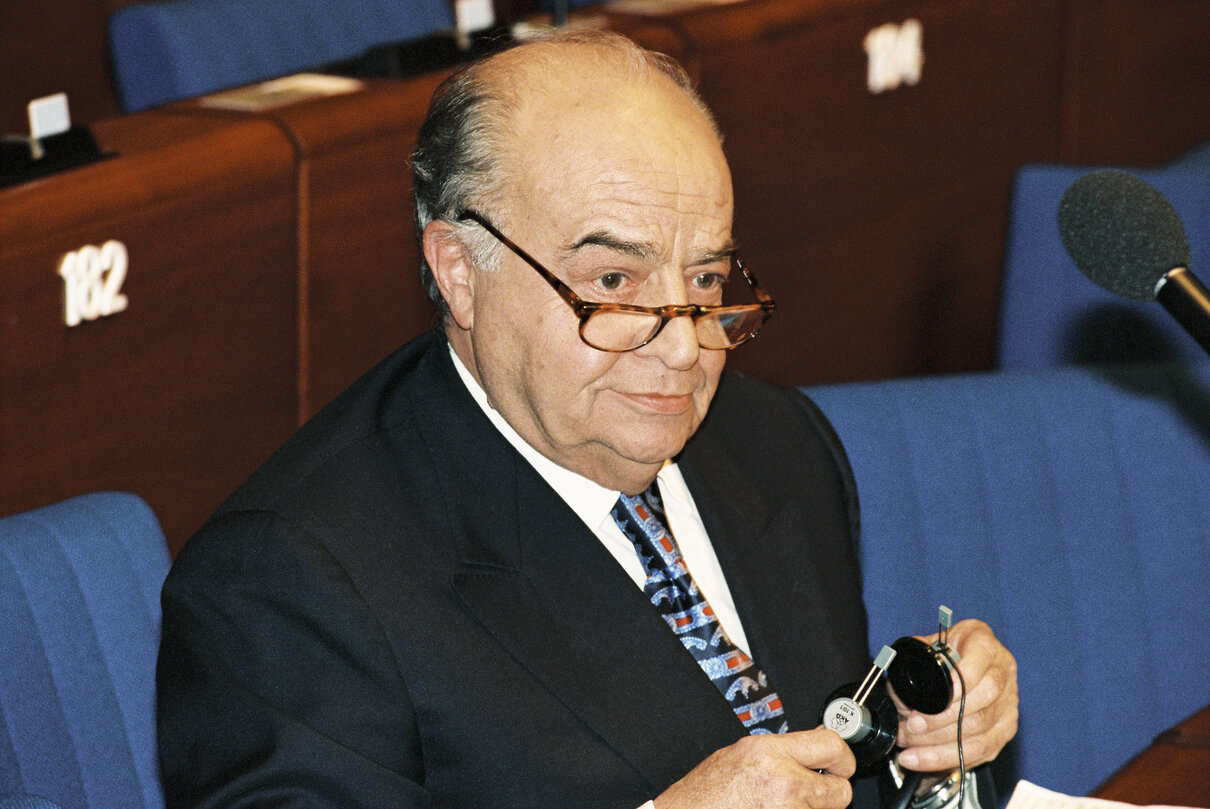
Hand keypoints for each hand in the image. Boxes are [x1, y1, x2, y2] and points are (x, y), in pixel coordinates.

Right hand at [653, 728, 855, 808]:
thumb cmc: (705, 794)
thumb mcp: (742, 754)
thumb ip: (783, 750)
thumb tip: (817, 745)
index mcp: (770, 754)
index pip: (832, 746)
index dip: (842, 758)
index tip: (840, 763)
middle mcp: (783, 784)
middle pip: (841, 792)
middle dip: (830, 793)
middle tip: (812, 792)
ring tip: (779, 806)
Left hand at [891, 619, 1018, 773]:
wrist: (966, 662)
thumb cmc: (946, 652)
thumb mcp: (929, 645)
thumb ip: (914, 661)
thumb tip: (898, 692)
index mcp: (983, 643)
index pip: (976, 667)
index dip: (952, 688)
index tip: (925, 702)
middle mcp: (1003, 672)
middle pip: (980, 704)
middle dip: (940, 722)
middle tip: (910, 728)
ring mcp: (1008, 702)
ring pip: (979, 732)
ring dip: (939, 747)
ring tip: (910, 750)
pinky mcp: (1005, 728)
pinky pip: (981, 750)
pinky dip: (949, 758)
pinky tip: (925, 760)